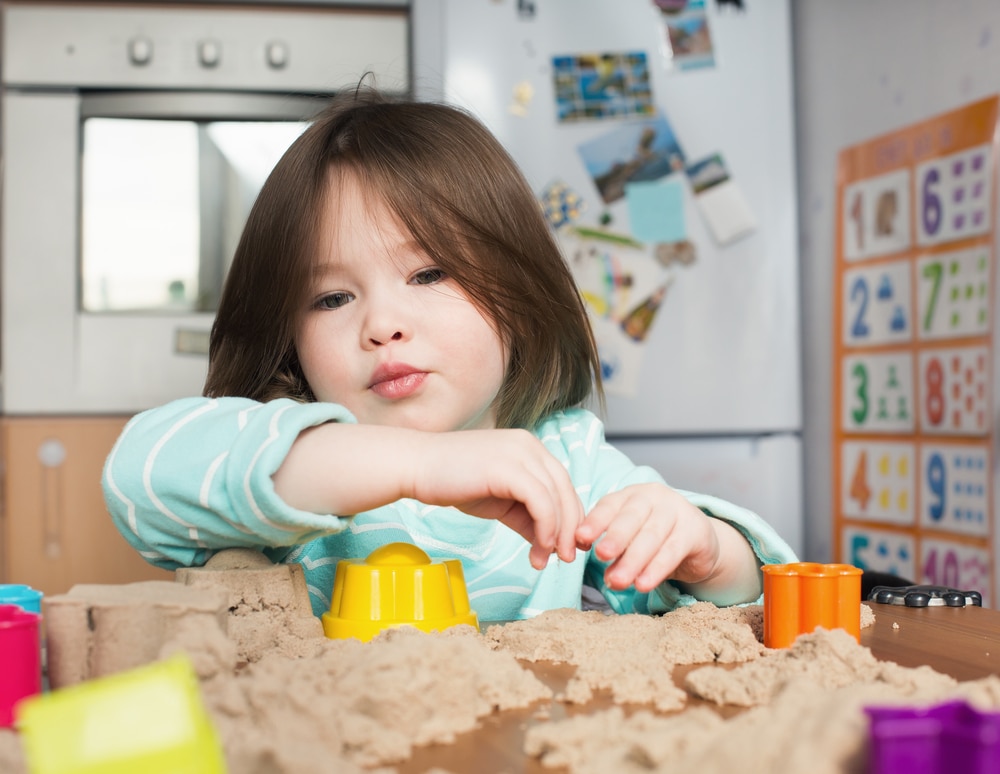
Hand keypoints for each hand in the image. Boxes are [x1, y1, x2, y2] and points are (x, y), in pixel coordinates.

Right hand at [412, 429, 583, 569]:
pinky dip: (545, 528)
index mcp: (529, 449)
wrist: (416, 467)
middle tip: (568, 558)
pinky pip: (540, 501)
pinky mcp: (508, 468)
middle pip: (566, 490)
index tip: (566, 547)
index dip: (571, 517)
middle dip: (571, 528)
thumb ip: (526, 516)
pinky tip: (538, 548)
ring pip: (557, 497)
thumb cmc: (454, 483)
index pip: (563, 484)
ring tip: (547, 559)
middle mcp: (530, 446)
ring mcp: (520, 453)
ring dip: (557, 534)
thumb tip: (550, 544)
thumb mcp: (500, 502)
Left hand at [575, 482, 722, 592]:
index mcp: (631, 495)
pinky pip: (673, 550)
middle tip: (601, 556)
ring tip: (618, 582)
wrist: (699, 542)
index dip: (595, 521)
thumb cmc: (655, 539)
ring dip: (633, 560)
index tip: (580, 538)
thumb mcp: (631, 540)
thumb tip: (597, 567)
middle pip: (631, 518)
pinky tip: (643, 584)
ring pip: (652, 536)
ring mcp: (677, 510)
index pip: (610, 505)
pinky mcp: (695, 530)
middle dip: (615, 538)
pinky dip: (656, 569)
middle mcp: (654, 497)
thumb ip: (613, 550)